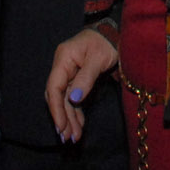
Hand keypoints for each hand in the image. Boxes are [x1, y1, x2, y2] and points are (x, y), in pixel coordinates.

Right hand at [45, 29, 117, 143]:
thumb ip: (86, 78)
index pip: (54, 87)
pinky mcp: (77, 78)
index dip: (56, 109)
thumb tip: (73, 99)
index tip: (61, 126)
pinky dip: (76, 111)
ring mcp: (69, 72)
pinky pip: (73, 97)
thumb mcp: (99, 58)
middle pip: (58, 96)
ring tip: (74, 137)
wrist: (115, 32)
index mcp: (64, 58)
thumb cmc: (107, 41)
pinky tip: (78, 124)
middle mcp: (63, 66)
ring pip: (66, 99)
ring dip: (69, 118)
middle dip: (63, 117)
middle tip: (69, 137)